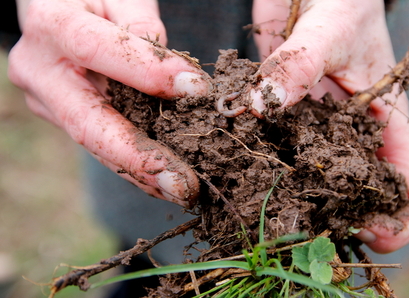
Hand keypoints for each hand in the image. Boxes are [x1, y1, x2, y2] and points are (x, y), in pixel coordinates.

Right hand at [8, 0, 211, 207]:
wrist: (56, 11)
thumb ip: (143, 27)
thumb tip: (178, 80)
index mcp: (51, 25)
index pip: (98, 50)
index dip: (148, 72)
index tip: (198, 89)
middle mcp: (40, 70)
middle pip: (89, 123)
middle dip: (140, 159)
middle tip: (183, 185)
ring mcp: (47, 100)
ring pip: (96, 144)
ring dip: (141, 173)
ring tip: (181, 191)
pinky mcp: (62, 117)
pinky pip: (100, 144)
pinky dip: (133, 166)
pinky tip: (161, 183)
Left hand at [251, 0, 408, 252]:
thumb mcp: (334, 26)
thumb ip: (300, 63)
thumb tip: (260, 103)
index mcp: (385, 122)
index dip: (396, 222)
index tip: (362, 232)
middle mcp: (350, 135)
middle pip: (353, 198)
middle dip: (333, 219)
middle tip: (298, 226)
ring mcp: (314, 130)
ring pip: (308, 182)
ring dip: (289, 198)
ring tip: (260, 205)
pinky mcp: (281, 119)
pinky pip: (271, 150)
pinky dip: (255, 164)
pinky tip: (232, 169)